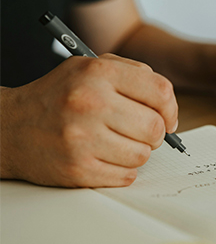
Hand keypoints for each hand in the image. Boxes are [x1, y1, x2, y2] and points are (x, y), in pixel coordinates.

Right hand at [0, 54, 177, 186]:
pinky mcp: (77, 169)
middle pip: (155, 128)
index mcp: (98, 74)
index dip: (171, 109)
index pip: (160, 92)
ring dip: (137, 152)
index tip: (168, 118)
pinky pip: (126, 176)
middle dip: (155, 134)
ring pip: (143, 154)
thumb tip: (167, 104)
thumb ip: (133, 74)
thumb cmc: (59, 96)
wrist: (10, 127)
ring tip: (118, 144)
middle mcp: (90, 103)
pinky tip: (106, 158)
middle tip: (142, 133)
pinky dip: (123, 170)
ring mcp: (82, 139)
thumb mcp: (91, 67)